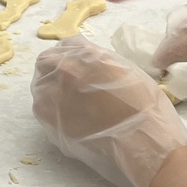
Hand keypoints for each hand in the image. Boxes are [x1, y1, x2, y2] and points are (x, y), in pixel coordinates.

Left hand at [31, 35, 186, 186]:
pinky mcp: (51, 122)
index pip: (68, 44)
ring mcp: (55, 97)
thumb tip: (91, 60)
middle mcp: (66, 72)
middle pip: (46, 61)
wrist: (142, 143)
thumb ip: (103, 61)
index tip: (79, 62)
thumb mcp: (130, 71)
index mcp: (88, 56)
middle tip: (69, 80)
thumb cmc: (146, 107)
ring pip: (40, 85)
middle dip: (55, 66)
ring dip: (50, 88)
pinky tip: (67, 115)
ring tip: (68, 100)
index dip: (74, 53)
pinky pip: (41, 108)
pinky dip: (50, 109)